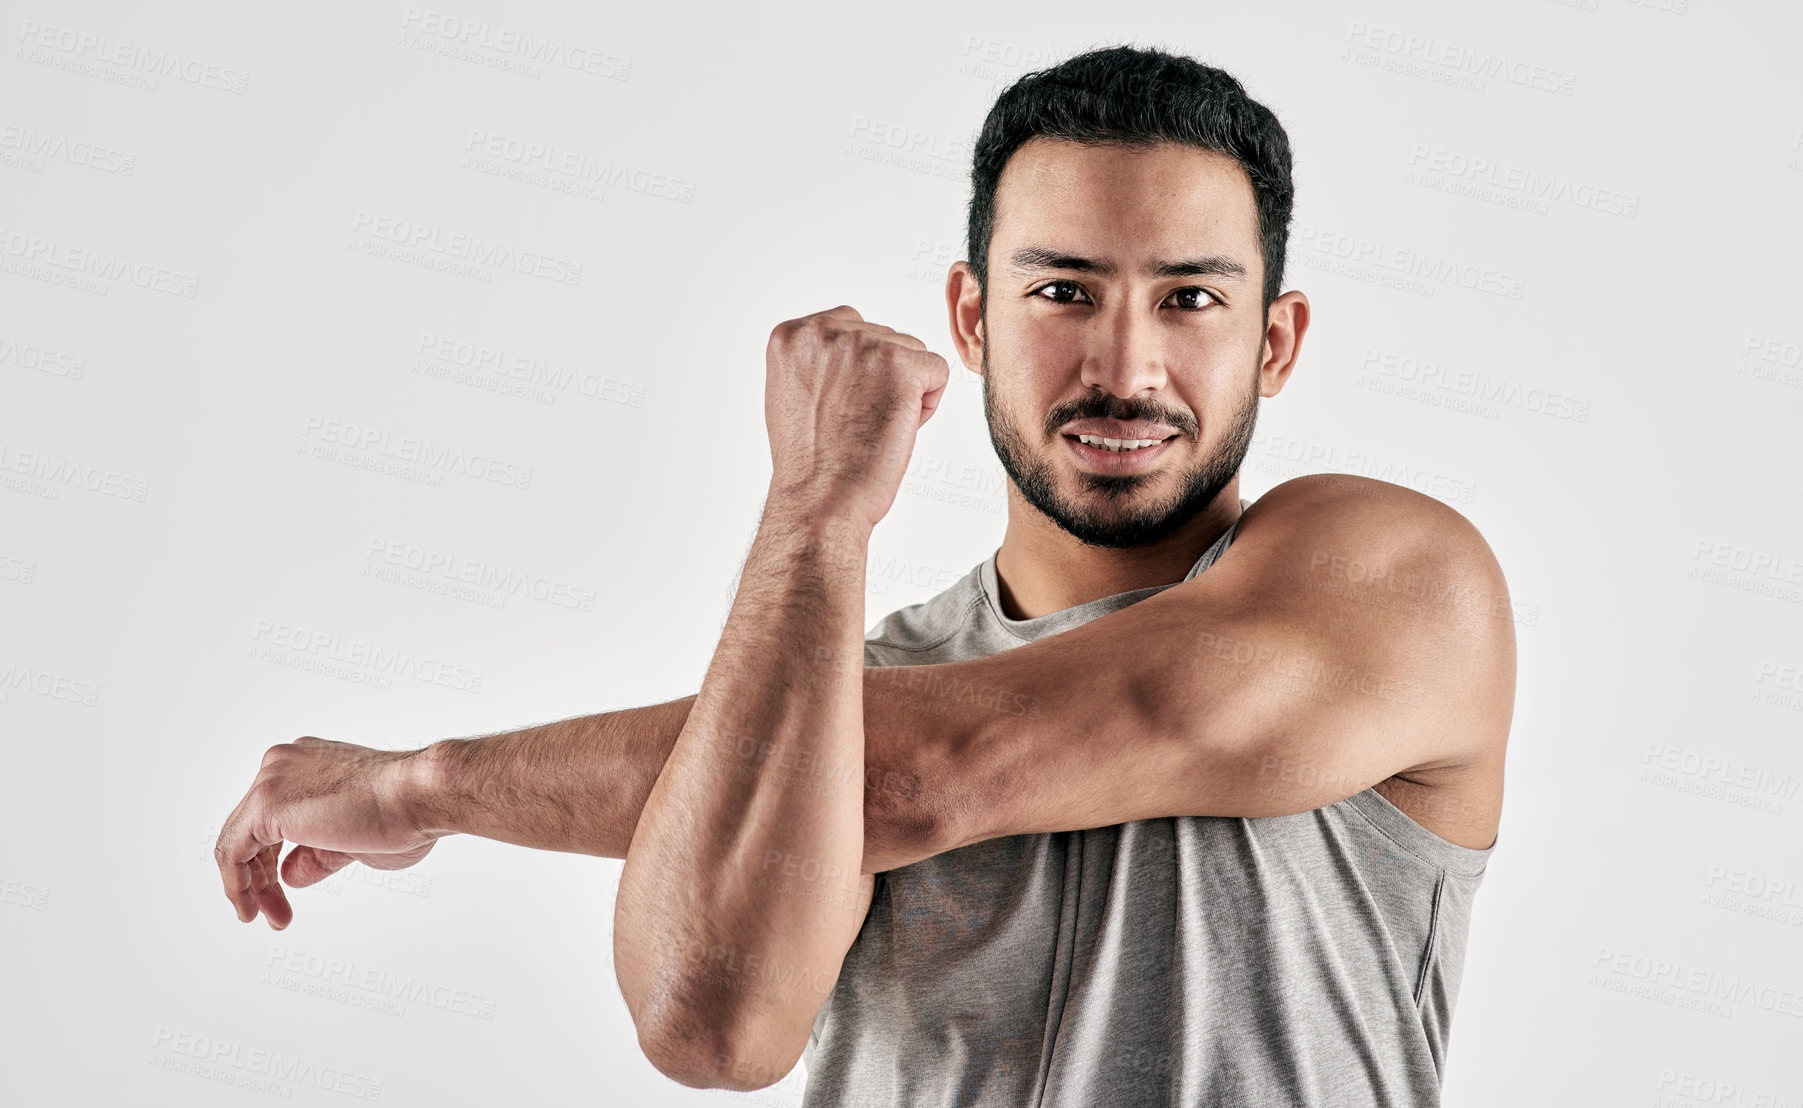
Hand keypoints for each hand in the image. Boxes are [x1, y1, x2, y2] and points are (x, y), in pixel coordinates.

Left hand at [214, 736, 440, 928]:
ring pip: (238, 841)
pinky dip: (236, 884)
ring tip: (265, 918)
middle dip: (261, 878)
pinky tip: (249, 907)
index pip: (272, 819)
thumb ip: (316, 854)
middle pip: (252, 831)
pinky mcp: (265, 803)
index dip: (273, 862)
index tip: (284, 893)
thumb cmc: (405, 813)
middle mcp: (283, 765)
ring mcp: (272, 780)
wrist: (421, 795)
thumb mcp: (351, 842)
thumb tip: (289, 874)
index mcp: (306, 765)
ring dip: (248, 887)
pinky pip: (232, 851)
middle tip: (276, 914)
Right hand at [764, 305, 949, 530]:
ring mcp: (864, 345)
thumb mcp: (792, 391)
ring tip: (871, 426)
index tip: (839, 406)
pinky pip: (937, 372)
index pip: (852, 328)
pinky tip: (895, 428)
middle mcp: (825, 330)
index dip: (857, 373)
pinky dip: (927, 405)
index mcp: (792, 334)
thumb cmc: (810, 461)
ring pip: (912, 354)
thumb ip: (818, 358)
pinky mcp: (901, 365)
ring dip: (904, 391)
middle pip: (884, 338)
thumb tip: (851, 349)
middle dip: (881, 380)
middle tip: (854, 422)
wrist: (820, 499)